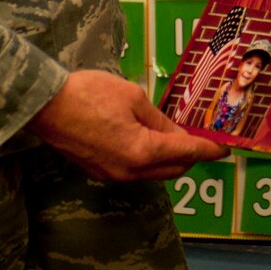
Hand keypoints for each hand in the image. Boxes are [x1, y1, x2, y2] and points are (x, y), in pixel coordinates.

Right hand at [25, 69, 226, 182]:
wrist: (45, 106)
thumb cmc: (90, 94)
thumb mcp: (133, 98)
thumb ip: (159, 120)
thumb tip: (176, 134)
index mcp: (142, 151)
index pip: (186, 152)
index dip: (209, 149)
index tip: (225, 147)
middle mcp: (129, 171)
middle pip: (173, 170)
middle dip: (192, 157)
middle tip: (204, 140)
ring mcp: (112, 175)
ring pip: (154, 174)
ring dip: (171, 160)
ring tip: (181, 139)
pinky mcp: (99, 172)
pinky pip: (135, 171)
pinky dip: (151, 161)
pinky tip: (152, 143)